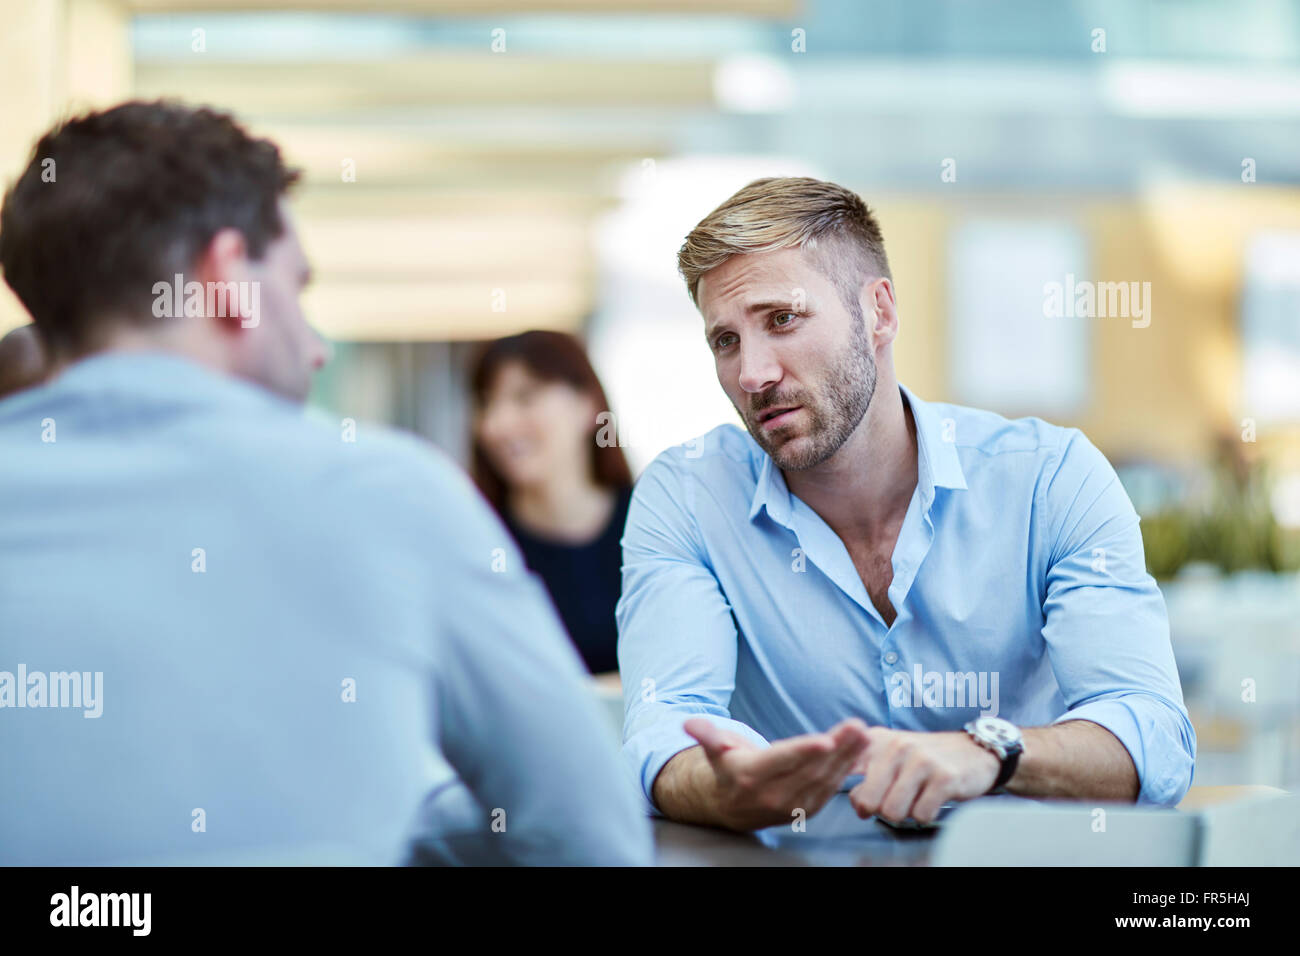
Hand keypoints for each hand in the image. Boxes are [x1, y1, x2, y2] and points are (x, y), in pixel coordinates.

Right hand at [683, 717, 870, 831]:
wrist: (729, 807)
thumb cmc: (726, 767)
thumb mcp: (714, 748)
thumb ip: (706, 734)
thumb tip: (687, 723)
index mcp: (750, 776)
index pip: (782, 760)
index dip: (805, 751)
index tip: (827, 739)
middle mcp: (772, 795)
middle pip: (810, 769)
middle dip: (838, 748)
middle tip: (858, 727)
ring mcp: (791, 806)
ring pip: (824, 780)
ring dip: (847, 758)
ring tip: (864, 735)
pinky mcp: (805, 809)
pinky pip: (829, 790)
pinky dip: (846, 771)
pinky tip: (859, 753)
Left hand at [848, 728, 999, 823]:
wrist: (974, 750)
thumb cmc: (926, 759)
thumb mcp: (891, 756)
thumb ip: (867, 776)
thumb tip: (858, 805)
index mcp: (877, 741)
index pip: (845, 769)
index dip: (849, 792)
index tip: (858, 801)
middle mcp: (897, 746)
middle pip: (867, 801)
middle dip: (879, 810)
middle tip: (895, 802)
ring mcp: (921, 760)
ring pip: (892, 812)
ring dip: (904, 814)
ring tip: (915, 799)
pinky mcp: (944, 777)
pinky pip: (921, 815)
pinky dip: (925, 815)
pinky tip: (932, 800)